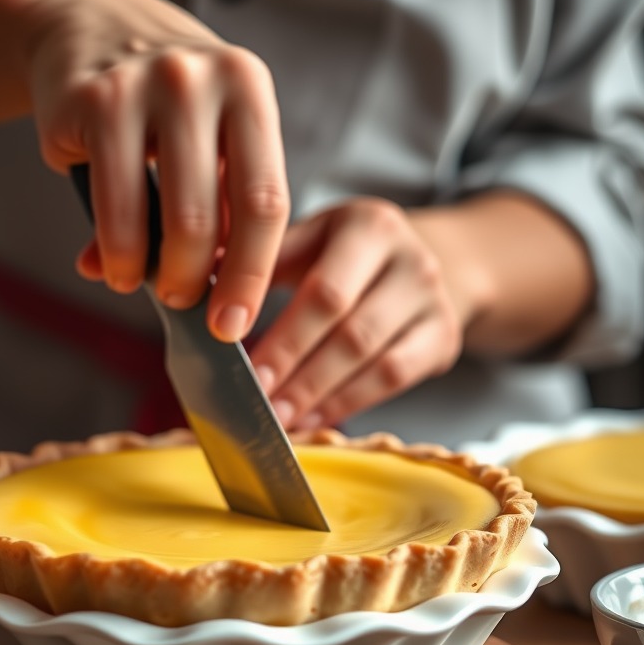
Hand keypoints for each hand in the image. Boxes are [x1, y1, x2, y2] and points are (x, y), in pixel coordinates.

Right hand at [22, 0, 288, 341]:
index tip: (234, 324)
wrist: (88, 28)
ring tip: (140, 284)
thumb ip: (219, 205)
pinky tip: (111, 264)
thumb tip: (210, 296)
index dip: (252, 274)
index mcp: (248, 90)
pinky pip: (108, 206)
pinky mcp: (91, 102)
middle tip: (184, 303)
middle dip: (195, 282)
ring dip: (149, 274)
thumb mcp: (210, 135)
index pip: (266, 201)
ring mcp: (144, 87)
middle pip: (210, 219)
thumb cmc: (163, 103)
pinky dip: (112, 253)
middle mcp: (202, 80)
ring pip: (158, 219)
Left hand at [250, 199, 466, 429]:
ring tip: (280, 419)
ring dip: (321, 397)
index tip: (245, 369)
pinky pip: (395, 381)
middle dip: (299, 373)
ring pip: (375, 362)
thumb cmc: (348, 253)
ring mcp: (433, 302)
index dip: (284, 337)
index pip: (324, 290)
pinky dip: (348, 404)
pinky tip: (312, 418)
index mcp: (368, 225)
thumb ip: (264, 260)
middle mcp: (410, 259)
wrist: (424, 259)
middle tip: (259, 403)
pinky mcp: (444, 338)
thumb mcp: (311, 237)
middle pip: (350, 331)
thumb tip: (200, 282)